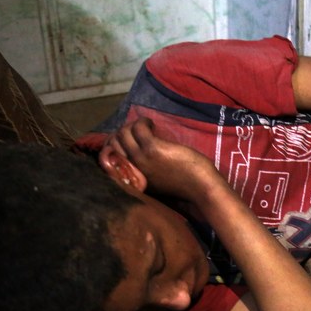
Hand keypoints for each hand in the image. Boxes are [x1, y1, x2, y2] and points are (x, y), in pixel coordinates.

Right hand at [101, 117, 218, 204]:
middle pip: (114, 143)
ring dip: (133, 125)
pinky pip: (138, 128)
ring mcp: (141, 158)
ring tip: (146, 126)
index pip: (109, 157)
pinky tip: (151, 123)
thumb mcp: (156, 181)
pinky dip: (143, 121)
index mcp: (132, 178)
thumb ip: (144, 170)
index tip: (125, 139)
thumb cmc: (184, 185)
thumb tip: (137, 151)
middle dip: (123, 132)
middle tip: (138, 130)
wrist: (201, 188)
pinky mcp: (153, 148)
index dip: (113, 144)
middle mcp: (132, 169)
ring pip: (123, 133)